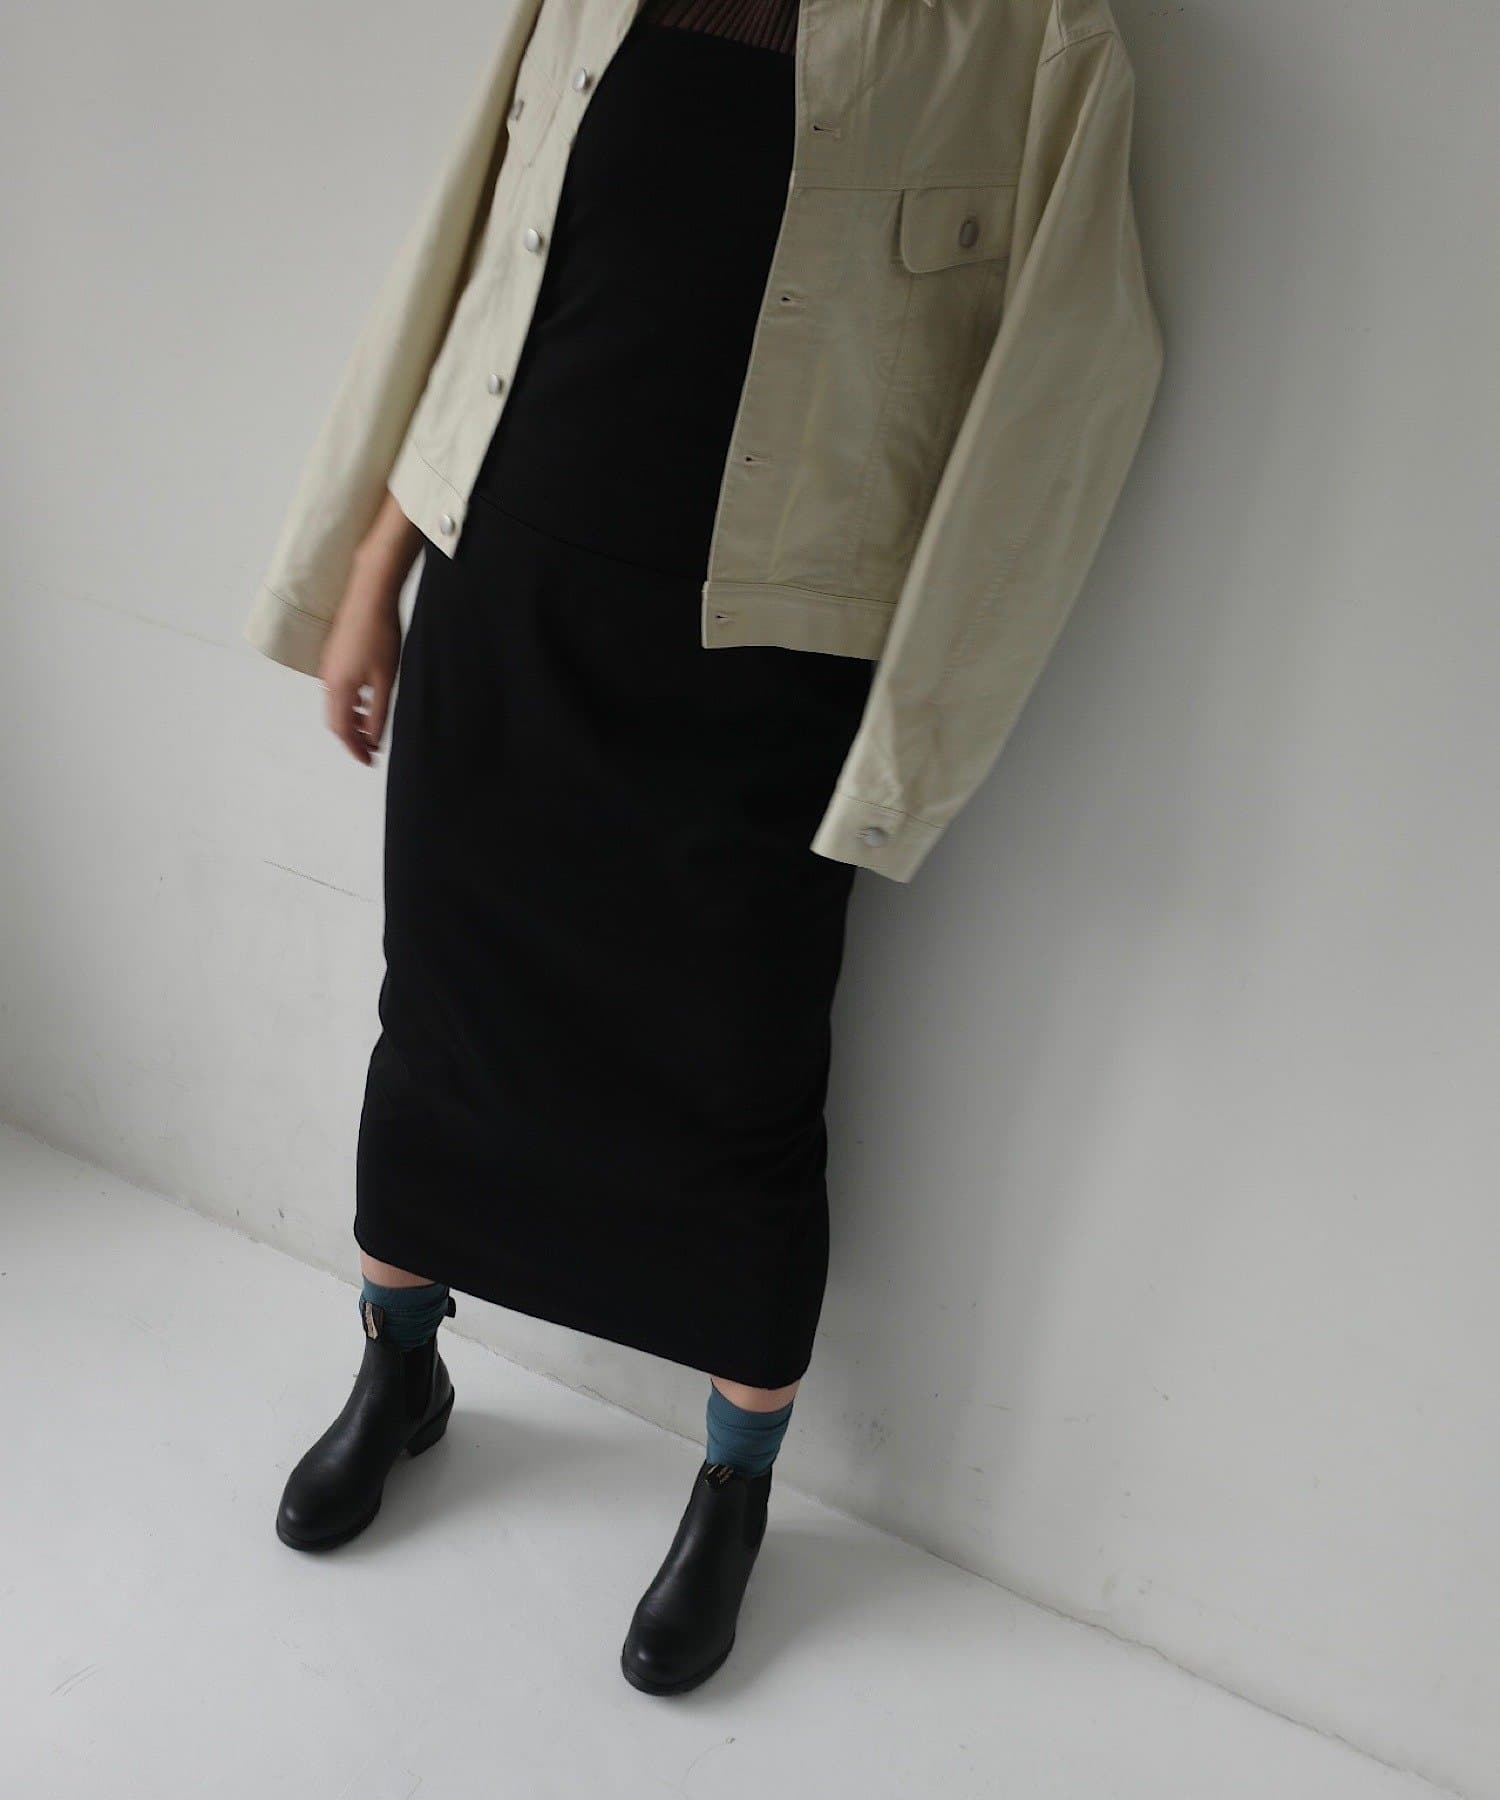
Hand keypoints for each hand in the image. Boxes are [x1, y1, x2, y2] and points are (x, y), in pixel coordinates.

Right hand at [318, 548, 405, 765]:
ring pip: (335, 704)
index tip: (369, 761)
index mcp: (339, 687)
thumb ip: (378, 711)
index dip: (355, 749)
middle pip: (334, 720)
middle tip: (371, 750)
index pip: (342, 730)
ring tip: (372, 727)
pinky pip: (337, 688)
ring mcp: (328, 666)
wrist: (369, 594)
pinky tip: (367, 699)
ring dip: (351, 720)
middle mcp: (328, 679)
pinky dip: (349, 702)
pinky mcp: (333, 655)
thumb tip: (372, 738)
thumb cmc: (381, 634)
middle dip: (352, 738)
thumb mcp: (385, 679)